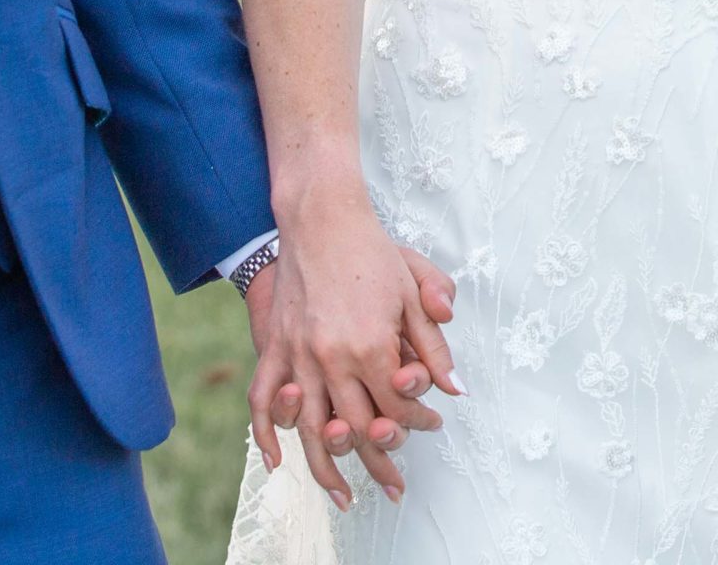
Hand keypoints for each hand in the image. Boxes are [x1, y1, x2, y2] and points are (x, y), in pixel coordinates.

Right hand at [247, 216, 458, 508]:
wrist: (320, 220)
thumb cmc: (372, 253)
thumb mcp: (413, 293)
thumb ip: (433, 344)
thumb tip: (454, 388)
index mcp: (371, 345)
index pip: (397, 406)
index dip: (418, 423)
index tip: (432, 425)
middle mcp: (332, 358)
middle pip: (357, 427)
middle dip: (381, 459)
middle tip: (395, 485)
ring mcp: (298, 355)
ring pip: (312, 428)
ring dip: (329, 469)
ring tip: (344, 497)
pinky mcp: (274, 347)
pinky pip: (263, 400)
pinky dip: (268, 435)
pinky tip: (277, 462)